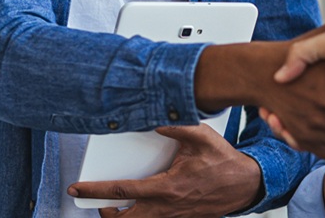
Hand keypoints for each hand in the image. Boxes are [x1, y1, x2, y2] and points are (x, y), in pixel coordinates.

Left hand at [66, 124, 262, 216]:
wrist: (247, 185)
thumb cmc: (223, 162)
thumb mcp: (199, 137)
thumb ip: (174, 126)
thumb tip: (151, 117)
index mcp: (167, 188)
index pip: (123, 192)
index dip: (95, 190)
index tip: (77, 188)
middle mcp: (168, 207)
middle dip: (105, 213)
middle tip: (96, 201)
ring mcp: (175, 216)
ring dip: (123, 217)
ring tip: (114, 206)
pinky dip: (142, 216)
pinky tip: (140, 205)